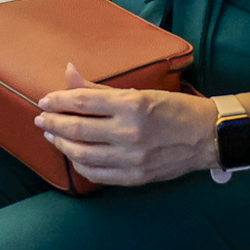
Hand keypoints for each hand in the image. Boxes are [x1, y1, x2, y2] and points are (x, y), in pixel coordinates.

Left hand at [34, 62, 218, 186]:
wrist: (207, 136)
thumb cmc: (173, 108)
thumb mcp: (139, 91)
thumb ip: (100, 89)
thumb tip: (69, 73)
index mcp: (131, 105)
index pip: (83, 101)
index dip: (59, 100)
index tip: (45, 100)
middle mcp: (129, 132)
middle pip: (77, 129)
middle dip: (53, 123)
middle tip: (42, 119)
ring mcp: (132, 158)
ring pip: (82, 154)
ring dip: (62, 145)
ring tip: (53, 137)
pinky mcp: (135, 177)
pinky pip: (97, 174)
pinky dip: (79, 165)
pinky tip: (73, 155)